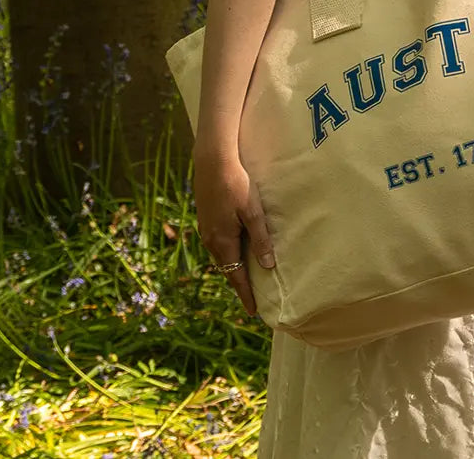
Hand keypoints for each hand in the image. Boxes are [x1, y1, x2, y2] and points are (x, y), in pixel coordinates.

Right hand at [192, 149, 276, 315]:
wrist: (212, 162)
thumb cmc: (237, 184)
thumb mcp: (253, 211)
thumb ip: (260, 238)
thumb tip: (268, 266)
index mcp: (223, 241)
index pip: (235, 276)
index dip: (245, 294)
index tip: (253, 312)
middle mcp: (210, 240)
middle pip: (226, 269)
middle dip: (238, 284)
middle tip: (251, 299)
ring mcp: (206, 229)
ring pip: (221, 257)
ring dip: (232, 269)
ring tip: (244, 278)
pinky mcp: (205, 218)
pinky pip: (217, 245)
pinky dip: (227, 254)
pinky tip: (234, 251)